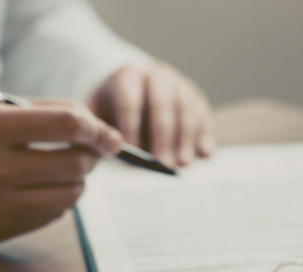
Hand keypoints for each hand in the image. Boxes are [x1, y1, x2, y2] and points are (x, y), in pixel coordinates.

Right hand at [0, 101, 121, 242]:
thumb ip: (36, 114)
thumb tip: (94, 127)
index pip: (65, 124)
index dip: (97, 128)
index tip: (110, 135)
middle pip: (77, 162)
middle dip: (92, 154)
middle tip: (90, 149)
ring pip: (73, 192)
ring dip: (79, 178)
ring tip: (65, 167)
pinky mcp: (4, 228)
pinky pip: (56, 214)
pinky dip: (61, 199)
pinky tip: (45, 188)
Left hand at [87, 62, 214, 167]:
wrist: (133, 98)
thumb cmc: (112, 113)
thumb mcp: (96, 117)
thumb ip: (98, 132)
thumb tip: (113, 147)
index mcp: (127, 77)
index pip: (129, 103)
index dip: (131, 129)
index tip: (133, 155)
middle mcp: (157, 76)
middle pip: (162, 105)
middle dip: (163, 137)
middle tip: (164, 164)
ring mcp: (180, 86)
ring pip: (187, 110)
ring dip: (186, 140)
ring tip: (183, 164)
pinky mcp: (197, 100)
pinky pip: (204, 117)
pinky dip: (206, 136)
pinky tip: (205, 155)